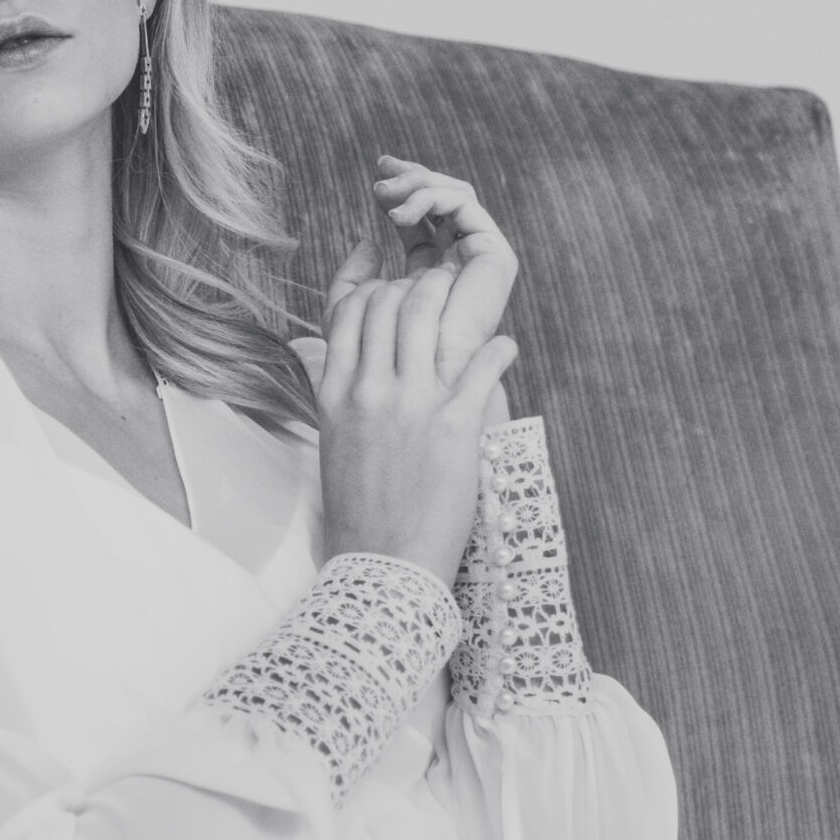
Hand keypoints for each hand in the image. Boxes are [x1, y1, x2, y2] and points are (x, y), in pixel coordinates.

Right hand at [313, 265, 516, 592]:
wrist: (381, 564)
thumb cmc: (359, 507)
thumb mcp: (334, 438)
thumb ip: (343, 389)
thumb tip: (354, 355)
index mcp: (337, 392)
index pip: (351, 310)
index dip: (374, 284)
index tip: (389, 275)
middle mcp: (370, 390)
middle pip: (391, 301)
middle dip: (417, 283)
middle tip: (437, 287)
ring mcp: (412, 405)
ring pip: (428, 313)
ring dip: (453, 297)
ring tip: (469, 305)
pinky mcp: (455, 426)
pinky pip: (482, 362)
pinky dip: (500, 348)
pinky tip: (505, 349)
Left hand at [326, 157, 518, 418]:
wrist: (421, 394)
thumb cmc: (382, 365)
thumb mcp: (352, 318)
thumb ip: (351, 284)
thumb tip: (366, 240)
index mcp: (432, 274)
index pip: (421, 217)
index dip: (401, 192)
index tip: (376, 177)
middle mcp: (460, 263)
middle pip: (441, 200)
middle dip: (411, 178)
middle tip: (383, 168)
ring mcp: (480, 260)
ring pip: (454, 196)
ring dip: (418, 184)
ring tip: (385, 193)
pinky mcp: (494, 259)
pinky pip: (466, 208)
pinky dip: (432, 197)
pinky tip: (399, 211)